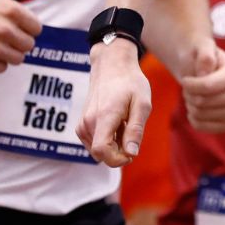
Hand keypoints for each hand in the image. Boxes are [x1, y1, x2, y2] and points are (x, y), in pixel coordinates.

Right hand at [0, 0, 41, 73]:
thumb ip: (17, 11)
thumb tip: (33, 27)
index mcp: (10, 10)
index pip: (36, 29)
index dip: (29, 30)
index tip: (21, 31)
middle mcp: (4, 29)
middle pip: (29, 45)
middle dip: (19, 43)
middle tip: (7, 39)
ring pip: (18, 59)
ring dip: (9, 54)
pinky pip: (2, 68)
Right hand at [77, 38, 149, 166]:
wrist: (112, 65)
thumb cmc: (130, 83)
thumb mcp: (142, 104)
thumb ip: (135, 130)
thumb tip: (131, 153)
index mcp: (104, 117)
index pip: (102, 151)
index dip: (118, 160)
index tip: (131, 152)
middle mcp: (88, 122)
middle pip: (101, 154)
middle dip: (118, 152)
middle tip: (131, 130)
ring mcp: (82, 123)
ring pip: (98, 150)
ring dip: (113, 145)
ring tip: (123, 123)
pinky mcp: (81, 124)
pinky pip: (94, 143)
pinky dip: (106, 139)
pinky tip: (115, 123)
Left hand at [180, 42, 224, 132]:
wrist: (199, 70)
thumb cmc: (200, 57)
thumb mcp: (200, 48)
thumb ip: (205, 56)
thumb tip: (204, 74)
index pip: (209, 86)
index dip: (191, 85)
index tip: (184, 80)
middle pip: (206, 102)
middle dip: (191, 96)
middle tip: (188, 89)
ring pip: (206, 116)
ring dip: (192, 108)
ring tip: (191, 98)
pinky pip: (210, 129)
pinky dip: (197, 122)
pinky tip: (194, 112)